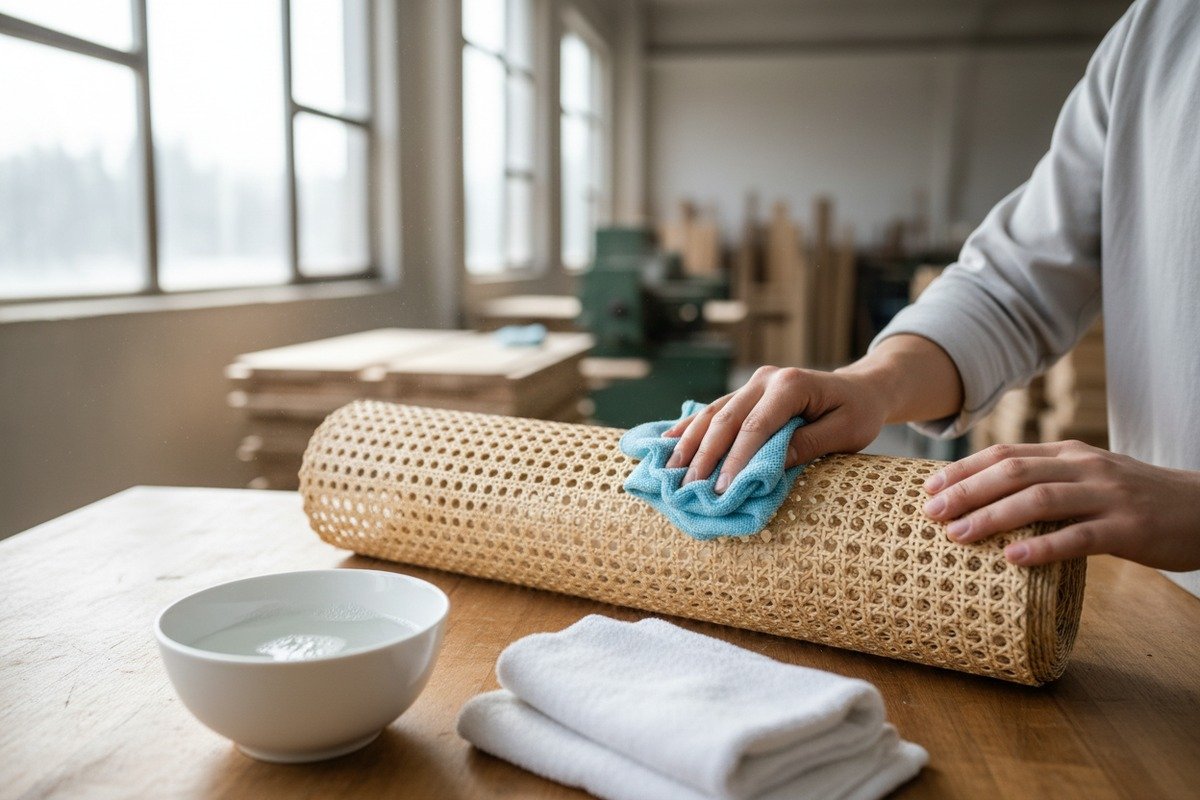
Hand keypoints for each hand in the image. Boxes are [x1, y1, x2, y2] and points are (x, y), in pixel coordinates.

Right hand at [661, 365, 890, 492]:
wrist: (860, 389)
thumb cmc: (858, 413)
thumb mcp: (845, 433)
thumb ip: (806, 446)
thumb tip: (766, 468)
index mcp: (790, 385)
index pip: (755, 427)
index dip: (736, 459)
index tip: (722, 489)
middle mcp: (766, 379)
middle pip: (725, 419)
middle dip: (704, 456)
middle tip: (689, 488)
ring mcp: (752, 383)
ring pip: (712, 413)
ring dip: (689, 443)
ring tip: (670, 471)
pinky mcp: (745, 392)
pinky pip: (712, 410)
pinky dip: (690, 428)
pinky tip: (667, 443)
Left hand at [923, 440, 1199, 570]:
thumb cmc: (1136, 499)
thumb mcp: (1090, 477)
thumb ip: (1047, 480)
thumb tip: (986, 498)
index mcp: (1070, 454)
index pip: (1006, 454)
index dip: (963, 470)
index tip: (928, 488)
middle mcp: (1084, 468)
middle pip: (1014, 473)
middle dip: (966, 491)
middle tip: (930, 513)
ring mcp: (1107, 496)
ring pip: (1040, 500)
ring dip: (993, 517)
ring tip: (958, 536)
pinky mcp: (1128, 529)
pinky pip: (1079, 537)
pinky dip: (1042, 547)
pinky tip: (1012, 559)